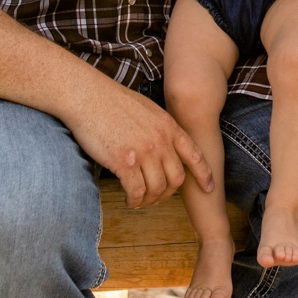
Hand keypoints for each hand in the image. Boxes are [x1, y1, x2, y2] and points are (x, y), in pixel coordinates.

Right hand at [59, 70, 210, 207]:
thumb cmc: (114, 102)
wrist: (89, 96)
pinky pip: (137, 190)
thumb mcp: (149, 110)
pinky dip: (135, 200)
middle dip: (168, 193)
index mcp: (169, 127)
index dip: (204, 175)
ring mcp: (144, 152)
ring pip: (157, 188)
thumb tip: (165, 146)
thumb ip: (161, 129)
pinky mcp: (124, 162)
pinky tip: (130, 200)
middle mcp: (161, 141)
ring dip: (150, 200)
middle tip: (157, 197)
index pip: (195, 155)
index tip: (208, 188)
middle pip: (176, 178)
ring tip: (141, 201)